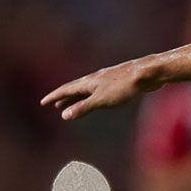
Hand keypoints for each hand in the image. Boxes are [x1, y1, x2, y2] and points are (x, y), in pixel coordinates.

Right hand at [40, 57, 160, 119]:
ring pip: (87, 90)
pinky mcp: (118, 82)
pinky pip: (98, 91)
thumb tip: (64, 116)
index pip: (66, 89)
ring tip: (71, 105)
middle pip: (75, 89)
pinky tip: (97, 99)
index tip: (43, 102)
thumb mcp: (101, 100)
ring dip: (77, 98)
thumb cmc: (124, 86)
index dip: (54, 96)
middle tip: (55, 105)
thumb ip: (83, 107)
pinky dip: (91, 97)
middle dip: (64, 98)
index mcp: (89, 82)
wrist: (147, 74)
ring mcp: (106, 80)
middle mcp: (95, 79)